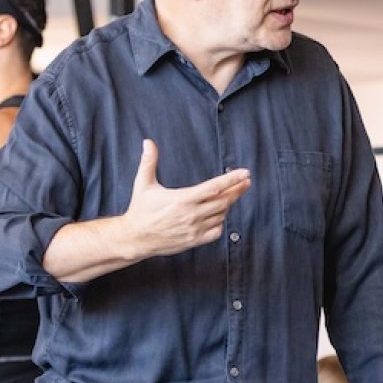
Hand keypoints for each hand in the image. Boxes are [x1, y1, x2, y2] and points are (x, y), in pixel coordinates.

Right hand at [124, 139, 250, 256]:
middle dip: (237, 190)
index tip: (245, 173)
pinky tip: (218, 215)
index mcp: (183, 199)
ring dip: (227, 205)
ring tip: (230, 196)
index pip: (215, 187)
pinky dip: (220, 222)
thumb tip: (148, 142)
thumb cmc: (140, 210)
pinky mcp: (195, 240)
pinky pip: (216, 231)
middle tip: (246, 182)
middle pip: (224, 201)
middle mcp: (192, 214)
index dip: (232, 179)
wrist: (136, 238)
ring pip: (221, 215)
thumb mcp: (143, 184)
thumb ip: (148, 162)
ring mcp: (195, 229)